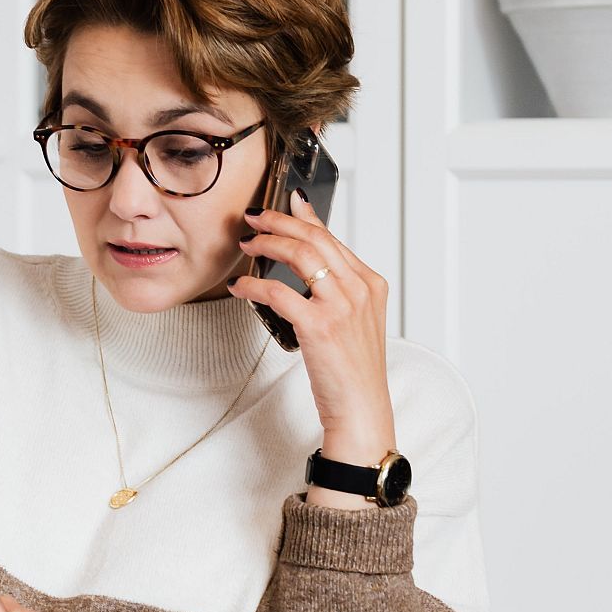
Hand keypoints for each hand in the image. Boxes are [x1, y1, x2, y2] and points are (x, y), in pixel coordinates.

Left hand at [229, 190, 397, 484]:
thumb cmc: (353, 370)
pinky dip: (253, 285)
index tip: (286, 203)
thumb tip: (308, 265)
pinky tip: (240, 287)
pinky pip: (278, 292)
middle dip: (279, 222)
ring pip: (299, 255)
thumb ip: (337, 290)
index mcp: (371, 283)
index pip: (333, 238)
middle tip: (253, 218)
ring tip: (246, 244)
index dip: (304, 217)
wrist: (361, 408)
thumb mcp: (354, 321)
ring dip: (267, 244)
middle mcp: (360, 289)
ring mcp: (342, 306)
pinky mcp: (319, 326)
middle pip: (315, 239)